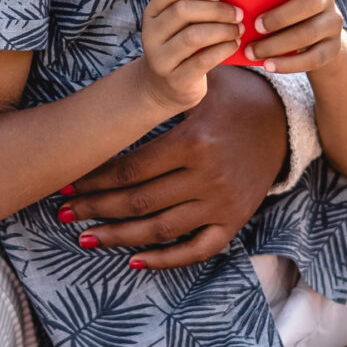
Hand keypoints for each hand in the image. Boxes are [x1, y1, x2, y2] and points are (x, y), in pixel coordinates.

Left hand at [63, 64, 284, 268]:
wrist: (283, 118)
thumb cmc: (230, 96)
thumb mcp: (198, 86)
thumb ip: (159, 92)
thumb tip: (105, 100)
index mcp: (192, 142)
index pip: (130, 169)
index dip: (93, 180)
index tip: (66, 184)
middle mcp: (207, 177)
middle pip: (138, 202)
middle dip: (95, 208)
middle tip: (64, 212)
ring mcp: (222, 203)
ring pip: (159, 229)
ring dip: (117, 237)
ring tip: (85, 238)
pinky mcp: (234, 221)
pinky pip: (196, 250)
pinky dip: (164, 260)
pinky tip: (132, 260)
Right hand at [137, 0, 244, 112]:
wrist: (164, 89)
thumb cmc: (180, 46)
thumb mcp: (176, 24)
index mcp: (151, 14)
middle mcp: (151, 35)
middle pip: (182, 11)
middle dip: (216, 10)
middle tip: (238, 13)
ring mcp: (161, 59)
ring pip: (194, 36)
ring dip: (223, 30)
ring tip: (238, 29)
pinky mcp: (176, 80)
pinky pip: (203, 60)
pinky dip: (223, 49)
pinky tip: (234, 44)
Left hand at [249, 0, 346, 71]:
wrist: (314, 41)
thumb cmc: (283, 11)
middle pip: (311, 2)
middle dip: (281, 16)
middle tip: (255, 25)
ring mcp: (332, 24)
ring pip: (308, 33)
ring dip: (276, 44)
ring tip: (251, 51)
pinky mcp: (333, 48)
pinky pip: (312, 58)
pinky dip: (288, 64)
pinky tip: (268, 65)